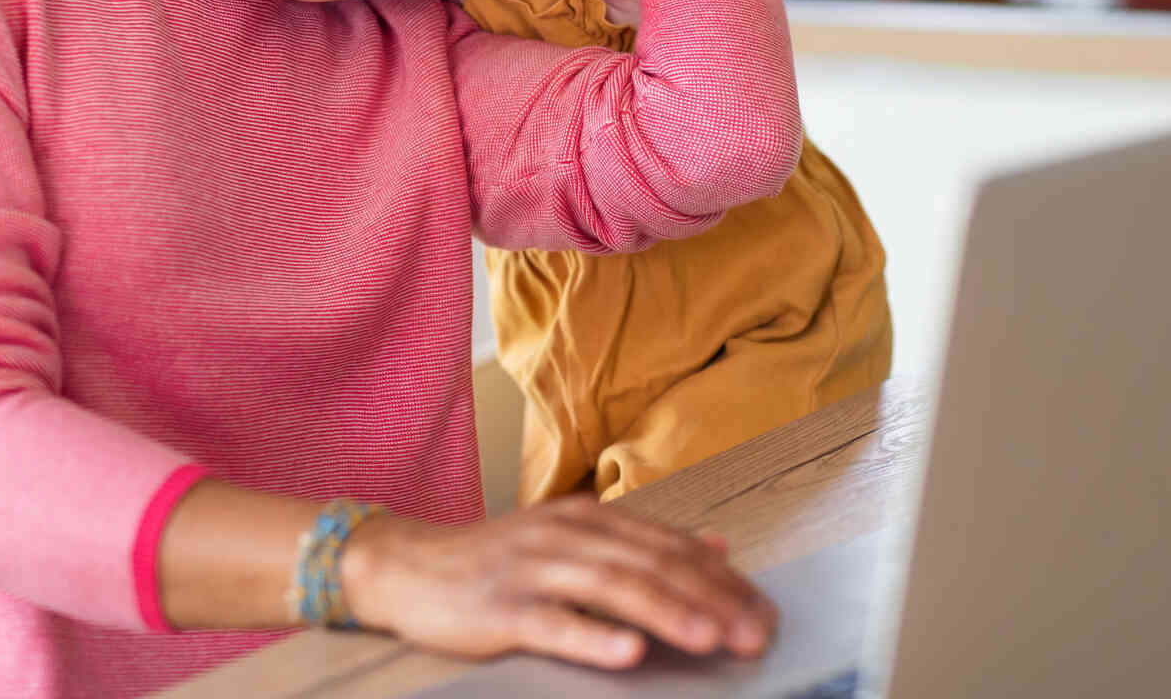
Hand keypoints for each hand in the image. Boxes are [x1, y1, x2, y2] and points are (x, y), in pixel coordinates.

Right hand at [339, 494, 775, 668]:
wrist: (406, 566)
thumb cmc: (496, 562)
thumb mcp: (573, 539)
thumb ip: (643, 541)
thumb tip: (716, 543)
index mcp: (590, 518)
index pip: (670, 545)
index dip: (722, 578)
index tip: (764, 610)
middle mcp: (567, 535)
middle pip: (651, 564)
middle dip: (710, 599)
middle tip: (755, 633)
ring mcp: (532, 569)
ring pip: (611, 588)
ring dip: (668, 613)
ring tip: (712, 638)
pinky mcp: (499, 608)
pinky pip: (552, 623)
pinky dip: (593, 637)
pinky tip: (628, 652)